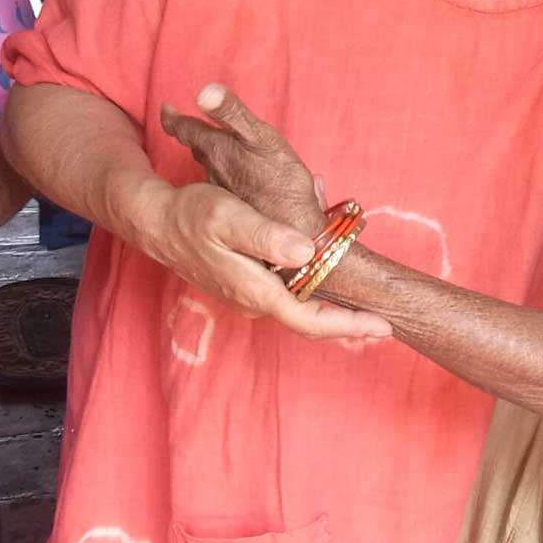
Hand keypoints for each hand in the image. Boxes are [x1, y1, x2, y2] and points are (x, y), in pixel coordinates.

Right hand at [154, 85, 389, 341]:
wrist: (157, 221)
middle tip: (386, 327)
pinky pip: (287, 299)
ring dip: (332, 313)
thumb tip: (306, 253)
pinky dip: (314, 299)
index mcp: (255, 290)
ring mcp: (248, 296)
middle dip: (348, 327)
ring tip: (368, 314)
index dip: (348, 326)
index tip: (382, 327)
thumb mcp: (229, 217)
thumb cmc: (192, 215)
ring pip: (299, 311)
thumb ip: (267, 237)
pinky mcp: (246, 285)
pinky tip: (331, 287)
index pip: (310, 320)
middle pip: (309, 322)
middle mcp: (253, 301)